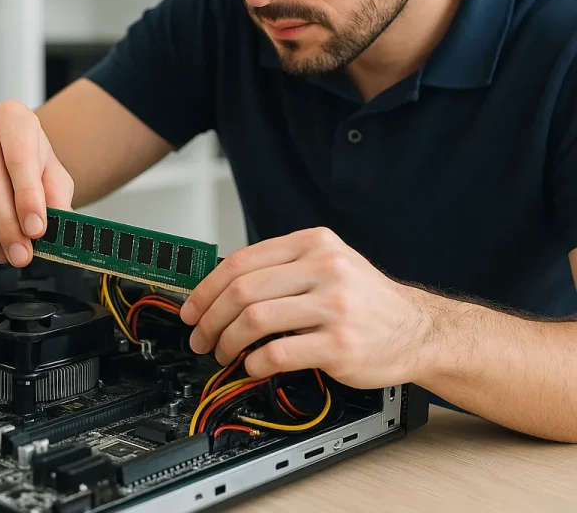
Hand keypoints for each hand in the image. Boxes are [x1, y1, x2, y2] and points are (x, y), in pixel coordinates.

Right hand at [0, 101, 73, 266]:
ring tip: (6, 253)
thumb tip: (58, 226)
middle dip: (7, 225)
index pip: (19, 158)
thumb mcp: (52, 175)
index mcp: (13, 116)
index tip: (36, 229)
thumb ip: (57, 197)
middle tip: (21, 252)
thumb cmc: (28, 162)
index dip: (28, 198)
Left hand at [179, 228, 435, 388]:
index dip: (207, 286)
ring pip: (254, 320)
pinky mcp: (339, 344)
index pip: (242, 260)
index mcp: (314, 243)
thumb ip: (282, 267)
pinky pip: (278, 353)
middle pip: (242, 290)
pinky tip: (252, 366)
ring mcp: (333, 306)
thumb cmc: (366, 298)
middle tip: (200, 336)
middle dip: (210, 318)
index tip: (192, 306)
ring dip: (226, 342)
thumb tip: (222, 283)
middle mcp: (323, 268)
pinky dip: (254, 362)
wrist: (417, 329)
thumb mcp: (328, 263)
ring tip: (223, 353)